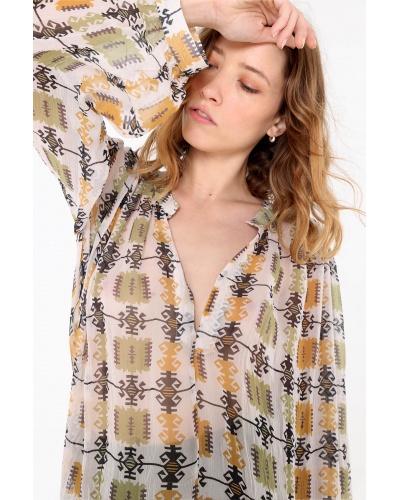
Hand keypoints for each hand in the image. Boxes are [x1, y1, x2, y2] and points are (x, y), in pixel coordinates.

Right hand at [181, 0, 316, 48]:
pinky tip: (274, 32)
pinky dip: (283, 22)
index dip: (305, 34)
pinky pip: (285, 8)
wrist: (220, 15)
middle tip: (305, 46)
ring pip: (294, 14)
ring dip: (289, 30)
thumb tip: (296, 42)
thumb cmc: (234, 25)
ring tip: (279, 42)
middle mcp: (276, 9)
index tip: (310, 47)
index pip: (295, 26)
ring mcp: (274, 2)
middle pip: (299, 19)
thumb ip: (278, 38)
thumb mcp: (261, 37)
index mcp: (274, 20)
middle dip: (305, 32)